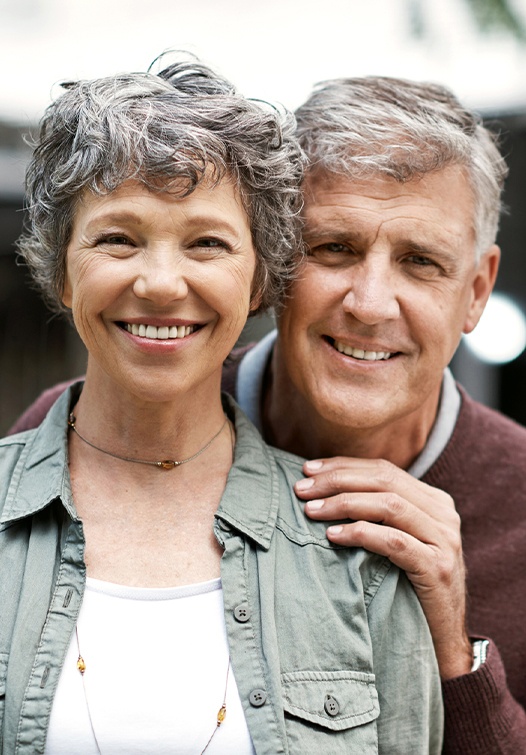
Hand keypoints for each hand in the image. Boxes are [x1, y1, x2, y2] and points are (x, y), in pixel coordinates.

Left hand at [295, 456, 472, 678]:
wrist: (442, 641)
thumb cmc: (409, 588)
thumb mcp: (400, 542)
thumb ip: (379, 514)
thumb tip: (326, 488)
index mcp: (434, 501)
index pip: (384, 470)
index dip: (344, 466)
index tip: (308, 469)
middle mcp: (444, 514)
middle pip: (384, 481)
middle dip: (337, 480)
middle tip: (302, 489)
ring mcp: (444, 539)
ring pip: (388, 505)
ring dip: (343, 503)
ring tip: (311, 510)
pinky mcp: (437, 567)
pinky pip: (393, 541)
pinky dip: (360, 533)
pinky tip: (333, 535)